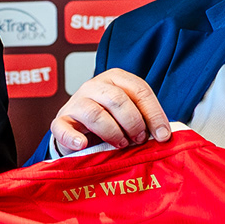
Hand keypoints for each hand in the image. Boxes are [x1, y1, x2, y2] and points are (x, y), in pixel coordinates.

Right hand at [49, 69, 171, 155]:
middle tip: (139, 140)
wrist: (78, 130)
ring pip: (95, 114)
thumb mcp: (129, 113)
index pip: (140, 90)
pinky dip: (73, 138)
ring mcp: (75, 103)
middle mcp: (94, 86)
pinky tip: (83, 144)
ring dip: (113, 133)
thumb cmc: (109, 121)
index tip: (163, 135)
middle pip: (118, 100)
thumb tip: (164, 135)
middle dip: (134, 123)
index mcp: (115, 78)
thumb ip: (145, 118)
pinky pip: (63, 128)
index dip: (154, 114)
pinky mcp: (60, 121)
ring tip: (120, 144)